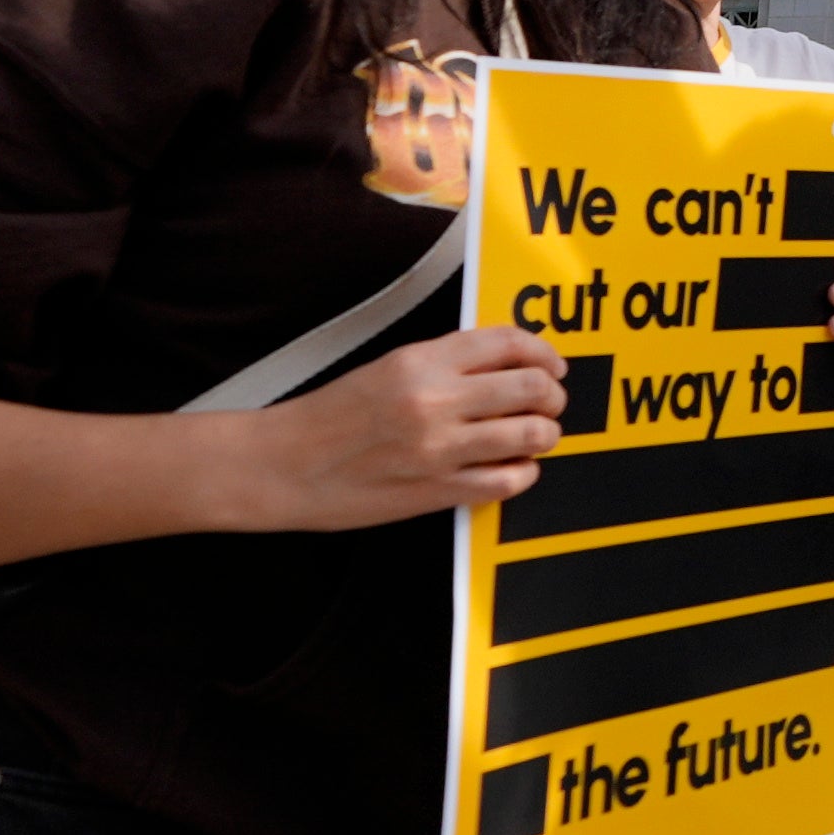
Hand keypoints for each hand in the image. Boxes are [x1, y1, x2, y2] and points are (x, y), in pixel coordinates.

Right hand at [222, 325, 569, 528]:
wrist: (281, 466)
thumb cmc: (327, 418)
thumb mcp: (385, 368)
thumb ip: (443, 363)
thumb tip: (501, 365)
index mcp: (421, 360)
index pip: (508, 343)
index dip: (543, 352)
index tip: (552, 363)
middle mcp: (436, 400)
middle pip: (532, 387)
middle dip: (553, 395)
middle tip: (550, 402)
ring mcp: (440, 448)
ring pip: (532, 435)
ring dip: (545, 434)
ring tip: (536, 435)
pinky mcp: (438, 491)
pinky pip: (508, 480)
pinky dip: (523, 473)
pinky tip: (514, 468)